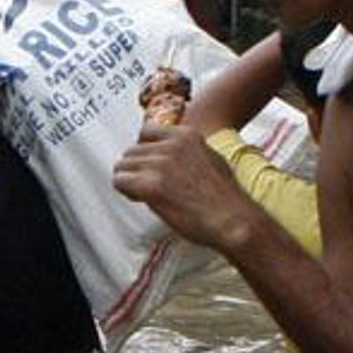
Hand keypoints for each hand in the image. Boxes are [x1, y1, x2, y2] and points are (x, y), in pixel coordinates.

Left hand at [111, 122, 250, 251]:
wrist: (232, 220)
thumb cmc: (226, 199)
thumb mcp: (211, 159)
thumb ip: (188, 152)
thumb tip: (170, 156)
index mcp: (186, 135)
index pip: (146, 132)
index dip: (144, 151)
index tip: (149, 165)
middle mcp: (171, 145)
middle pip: (132, 151)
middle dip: (136, 169)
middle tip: (147, 186)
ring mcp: (160, 164)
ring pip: (123, 166)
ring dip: (129, 181)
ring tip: (145, 195)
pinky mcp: (150, 185)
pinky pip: (120, 182)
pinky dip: (126, 192)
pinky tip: (140, 200)